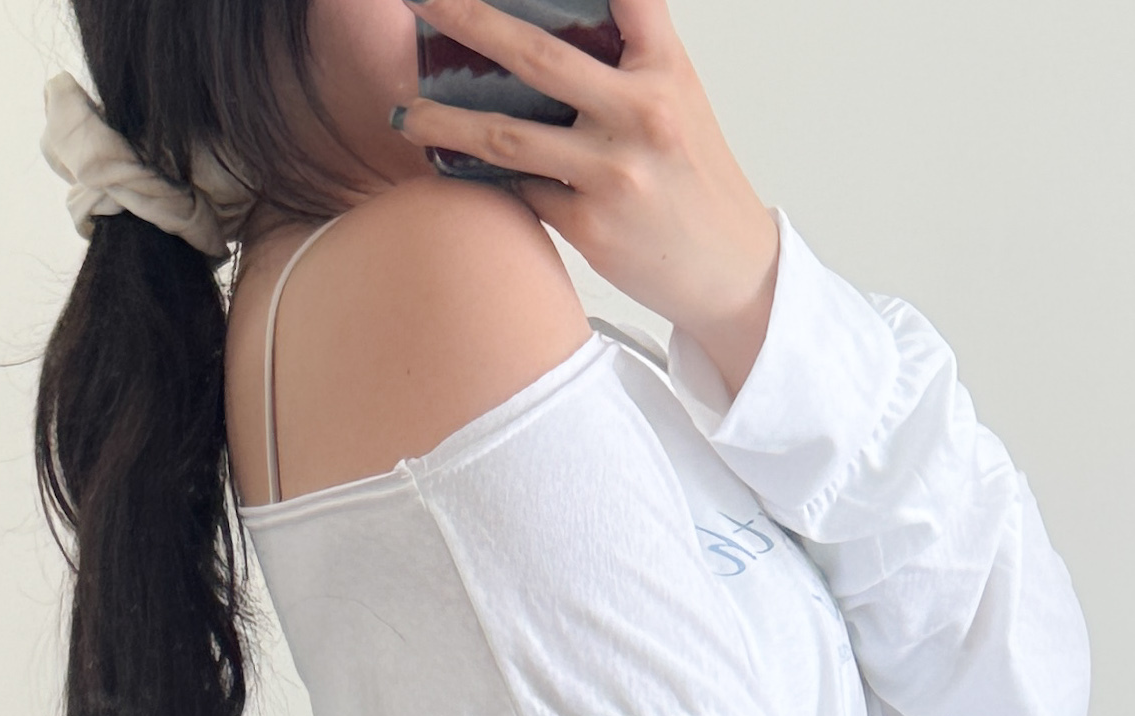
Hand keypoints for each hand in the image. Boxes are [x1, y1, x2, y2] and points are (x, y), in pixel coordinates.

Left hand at [399, 0, 781, 392]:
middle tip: (418, 0)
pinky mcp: (591, 225)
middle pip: (536, 53)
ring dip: (446, 122)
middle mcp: (641, 113)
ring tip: (406, 113)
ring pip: (508, 136)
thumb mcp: (676, 96)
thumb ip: (626, 52)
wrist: (729, 270)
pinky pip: (520, 192)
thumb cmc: (691, 178)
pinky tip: (451, 167)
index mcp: (664, 69)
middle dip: (467, 18)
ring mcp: (614, 171)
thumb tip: (551, 23)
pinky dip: (485, 180)